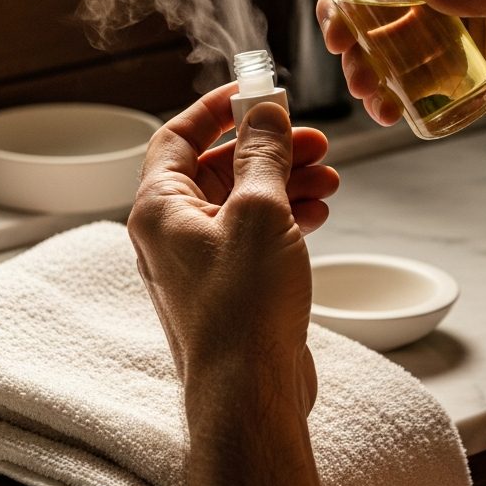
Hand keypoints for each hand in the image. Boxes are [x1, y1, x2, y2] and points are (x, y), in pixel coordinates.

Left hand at [128, 83, 338, 403]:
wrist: (250, 393)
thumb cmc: (243, 309)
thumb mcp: (259, 211)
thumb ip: (263, 154)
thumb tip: (264, 113)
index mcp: (158, 209)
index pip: (176, 137)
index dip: (215, 109)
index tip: (254, 93)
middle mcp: (171, 234)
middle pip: (216, 167)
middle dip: (267, 148)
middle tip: (311, 138)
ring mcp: (200, 264)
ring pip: (242, 202)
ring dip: (284, 182)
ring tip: (327, 176)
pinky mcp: (229, 289)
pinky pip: (254, 236)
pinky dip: (286, 218)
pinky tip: (319, 212)